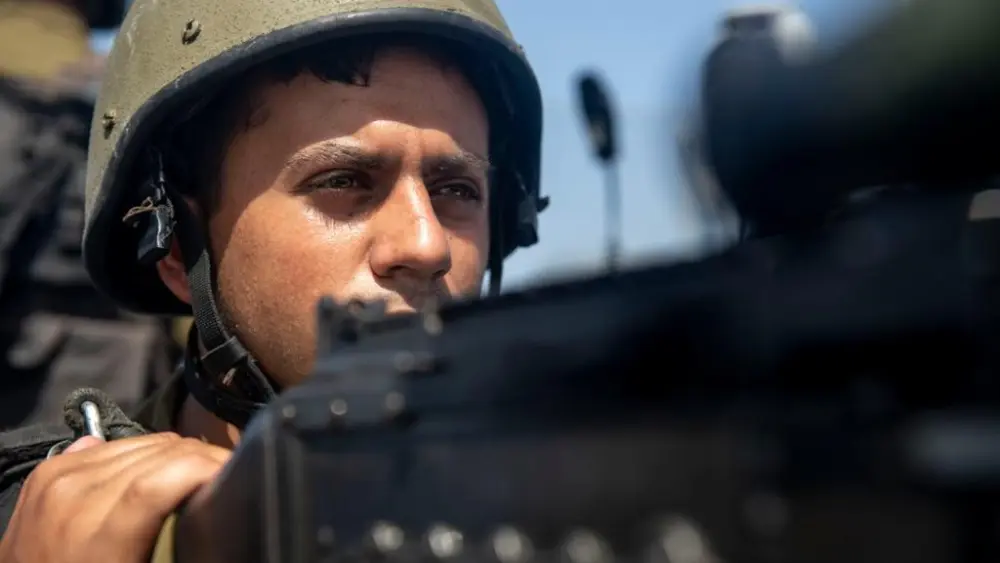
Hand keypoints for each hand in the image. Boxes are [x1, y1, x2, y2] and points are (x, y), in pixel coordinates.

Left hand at [0, 433, 229, 562]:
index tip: (234, 473)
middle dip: (200, 457)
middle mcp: (75, 497)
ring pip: (141, 442)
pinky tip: (156, 468)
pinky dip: (142, 452)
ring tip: (194, 473)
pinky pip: (113, 443)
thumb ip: (170, 541)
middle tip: (223, 475)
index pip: (166, 474)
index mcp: (99, 539)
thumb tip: (207, 498)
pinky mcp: (51, 469)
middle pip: (159, 453)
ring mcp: (60, 479)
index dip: (208, 465)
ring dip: (175, 453)